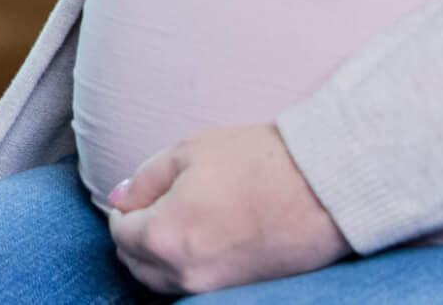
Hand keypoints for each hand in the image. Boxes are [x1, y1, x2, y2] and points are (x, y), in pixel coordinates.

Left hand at [108, 124, 347, 293]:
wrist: (323, 186)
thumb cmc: (256, 161)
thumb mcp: (187, 152)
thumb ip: (144, 178)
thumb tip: (119, 198)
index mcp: (164, 236)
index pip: (121, 233)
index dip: (124, 209)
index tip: (137, 193)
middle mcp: (184, 273)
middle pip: (137, 264)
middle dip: (136, 236)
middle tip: (151, 205)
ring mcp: (213, 288)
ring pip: (164, 282)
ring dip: (158, 256)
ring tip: (177, 220)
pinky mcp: (240, 292)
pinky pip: (195, 286)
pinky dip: (187, 267)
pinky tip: (202, 239)